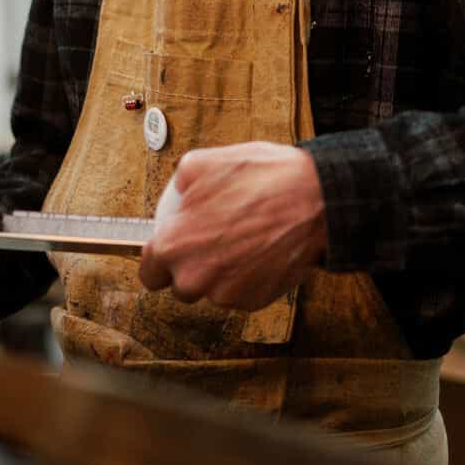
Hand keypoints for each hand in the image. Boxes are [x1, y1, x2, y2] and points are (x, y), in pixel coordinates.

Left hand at [139, 142, 326, 310]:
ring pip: (212, 289)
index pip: (148, 273)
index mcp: (174, 246)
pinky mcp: (256, 301)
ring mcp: (227, 294)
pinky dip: (246, 277)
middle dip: (192, 265)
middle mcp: (196, 278)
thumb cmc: (261, 179)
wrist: (315, 199)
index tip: (172, 248)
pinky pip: (240, 293)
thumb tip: (177, 194)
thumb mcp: (201, 163)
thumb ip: (178, 185)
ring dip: (220, 272)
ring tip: (242, 238)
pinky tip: (259, 249)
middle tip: (213, 237)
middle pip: (181, 285)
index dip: (159, 259)